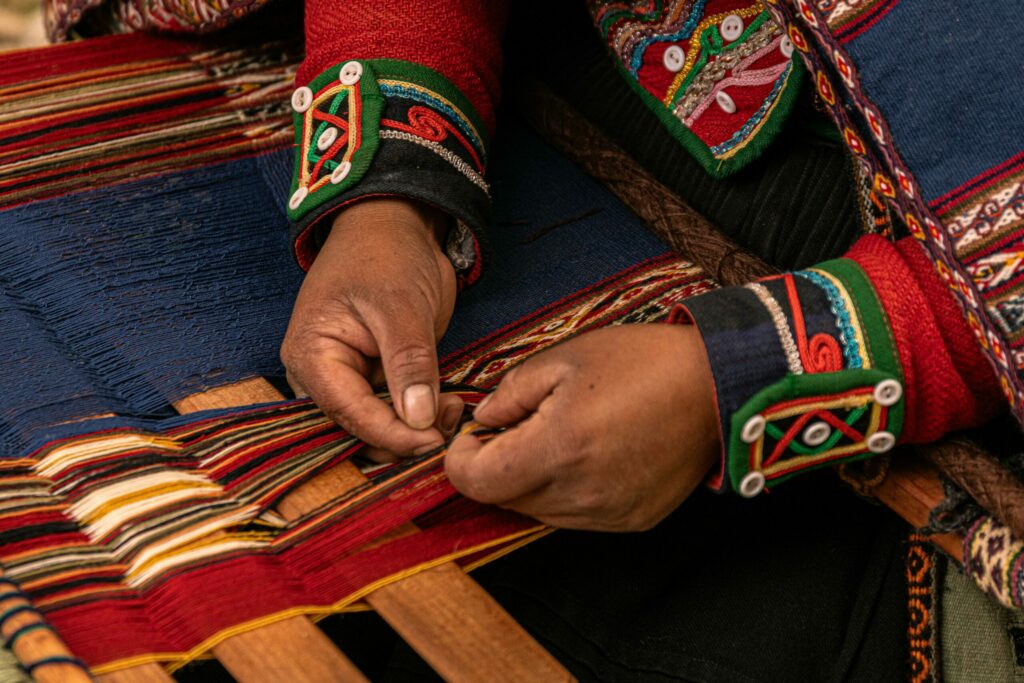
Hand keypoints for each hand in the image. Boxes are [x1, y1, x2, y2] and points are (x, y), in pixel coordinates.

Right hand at [281, 198, 463, 455]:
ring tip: (452, 408)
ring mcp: (349, 380)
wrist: (396, 227)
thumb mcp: (402, 305)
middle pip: (359, 429)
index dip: (391, 434)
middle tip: (451, 421)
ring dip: (416, 429)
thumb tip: (417, 420)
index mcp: (312, 355)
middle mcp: (322, 376)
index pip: (347, 412)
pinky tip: (447, 404)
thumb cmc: (387, 254)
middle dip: (405, 435)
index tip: (433, 440)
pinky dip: (421, 416)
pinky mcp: (375, 379)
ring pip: (378, 427)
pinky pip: (394, 413)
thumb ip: (409, 362)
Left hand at [445, 324, 719, 530]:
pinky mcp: (630, 521)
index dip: (459, 459)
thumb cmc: (644, 364)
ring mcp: (607, 513)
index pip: (477, 482)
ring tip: (555, 437)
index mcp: (558, 448)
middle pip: (503, 500)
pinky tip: (585, 456)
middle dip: (494, 466)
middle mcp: (580, 493)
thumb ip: (512, 390)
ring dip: (528, 481)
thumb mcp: (566, 358)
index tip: (471, 435)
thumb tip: (484, 417)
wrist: (717, 387)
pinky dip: (564, 492)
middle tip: (513, 428)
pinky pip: (574, 517)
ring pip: (536, 512)